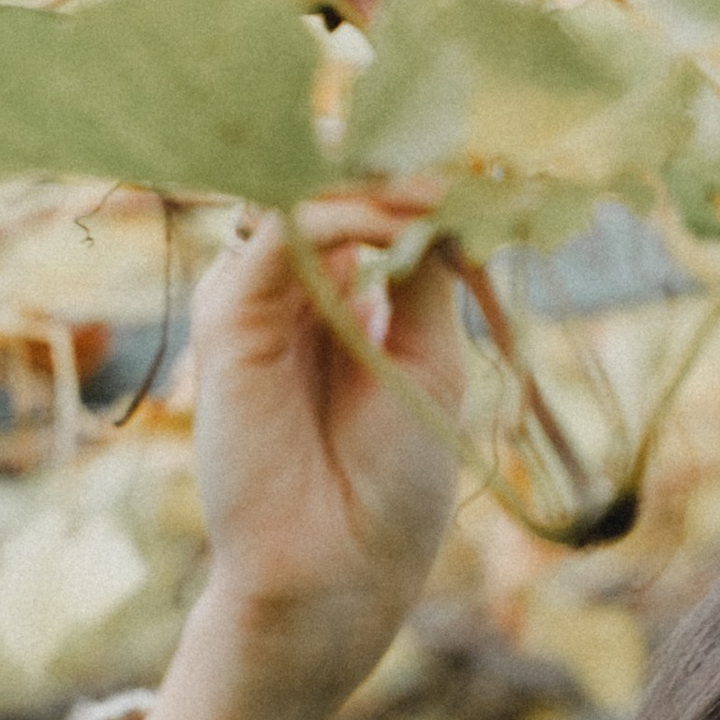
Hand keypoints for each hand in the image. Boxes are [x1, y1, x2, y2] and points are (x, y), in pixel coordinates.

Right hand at [120, 202, 465, 719]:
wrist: (338, 569)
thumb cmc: (394, 480)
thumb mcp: (428, 357)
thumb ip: (422, 272)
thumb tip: (442, 184)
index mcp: (350, 296)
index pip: (374, 205)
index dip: (419, 173)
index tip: (487, 152)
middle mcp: (299, 287)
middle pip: (338, 188)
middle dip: (399, 163)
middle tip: (467, 150)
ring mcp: (260, 298)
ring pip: (308, 201)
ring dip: (378, 185)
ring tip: (438, 187)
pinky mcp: (231, 318)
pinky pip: (277, 239)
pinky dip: (336, 219)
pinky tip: (388, 224)